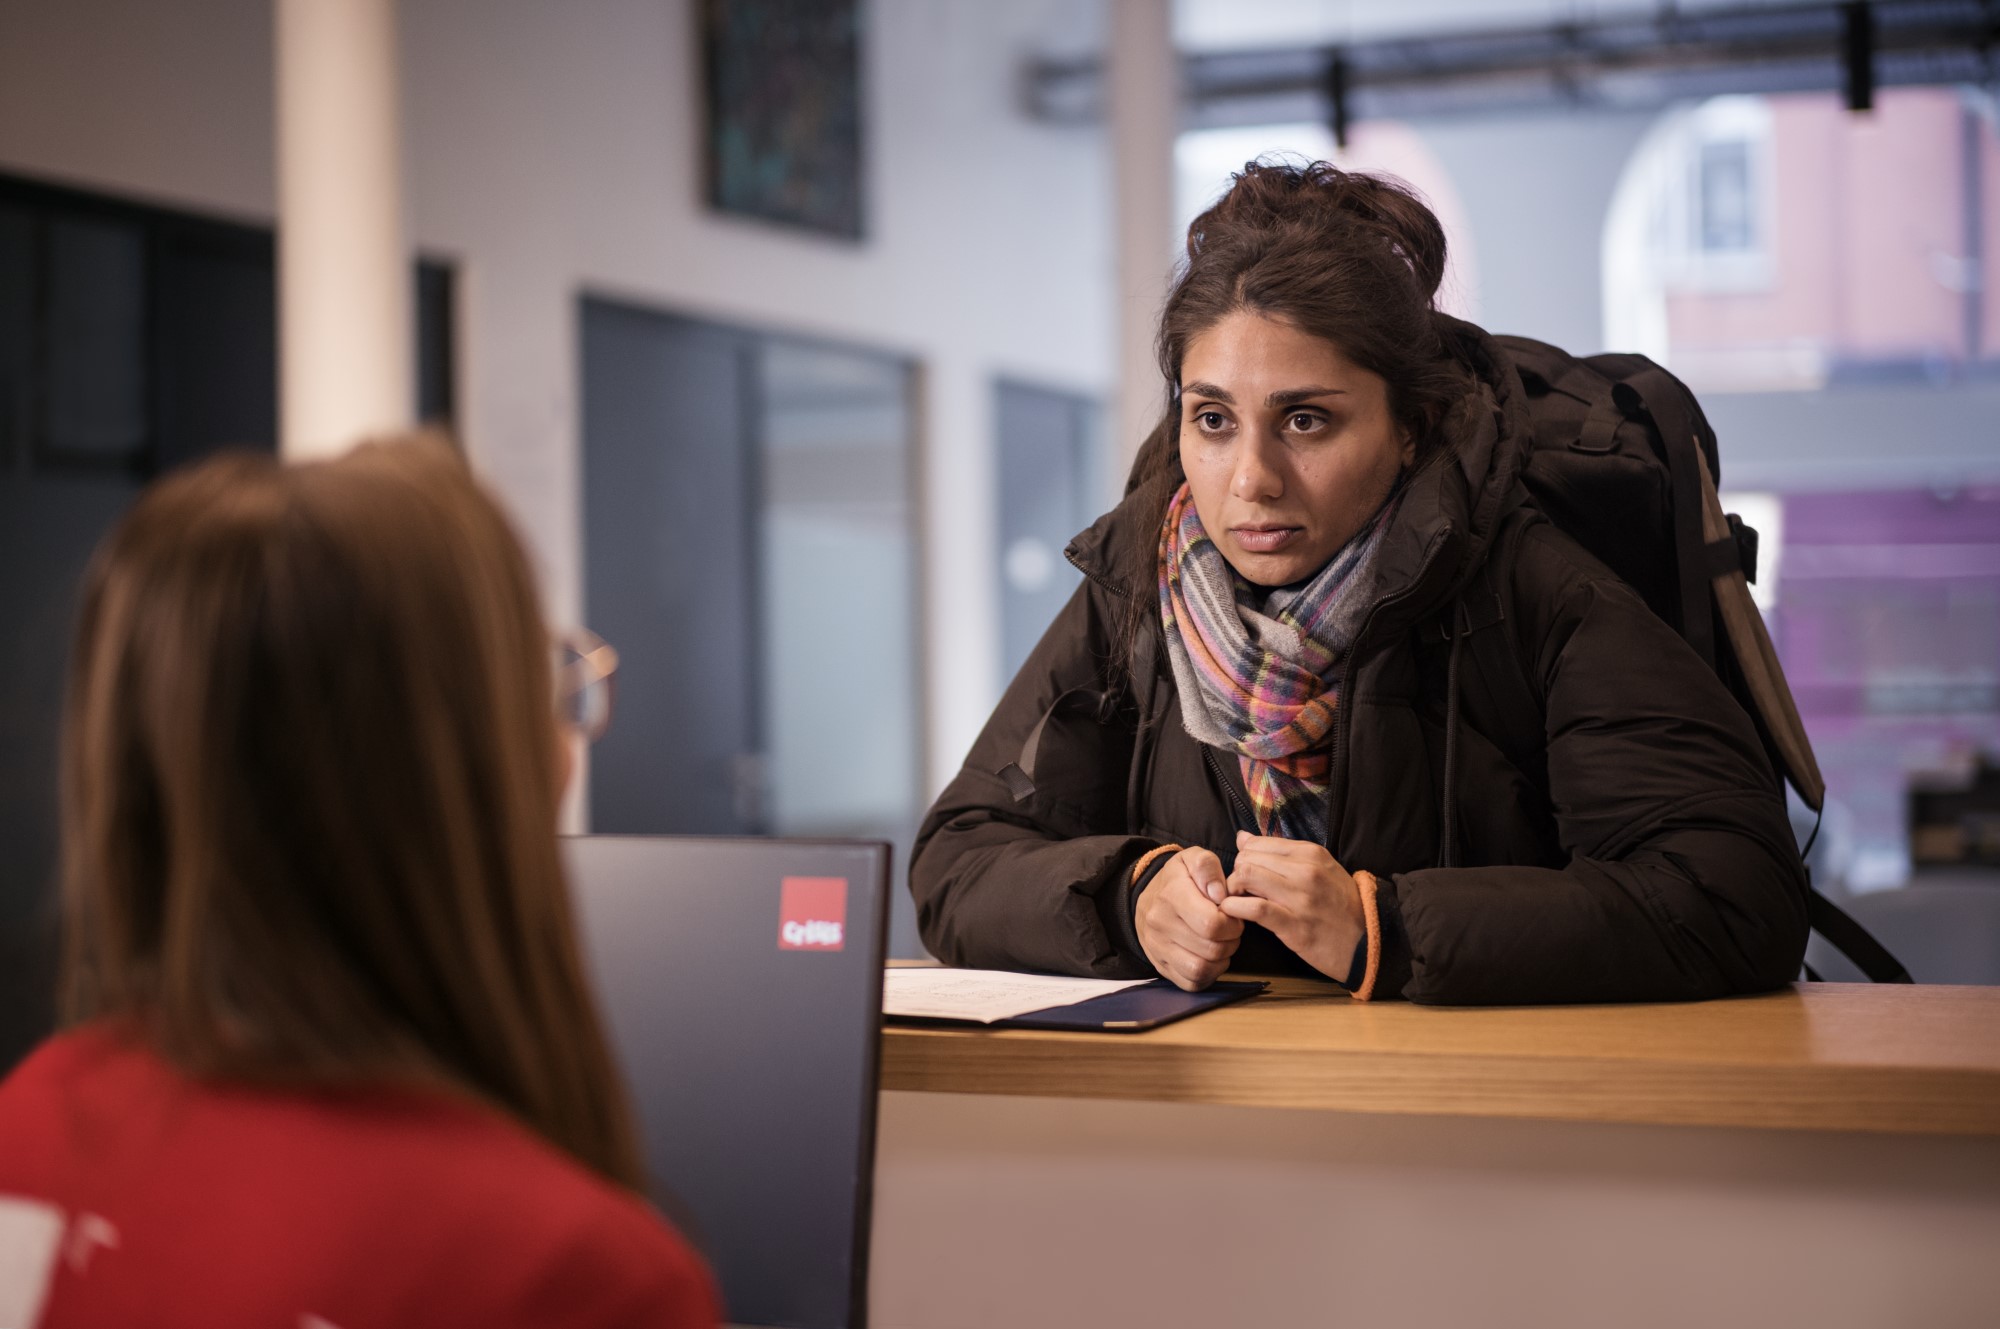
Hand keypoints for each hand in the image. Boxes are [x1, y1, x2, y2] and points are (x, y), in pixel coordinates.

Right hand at [1134, 847, 1242, 990]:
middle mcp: (1160, 924)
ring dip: (1221, 960)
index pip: (1212, 923)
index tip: (1232, 915)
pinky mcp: (1161, 967)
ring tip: (1221, 943)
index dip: (1232, 922)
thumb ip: (1208, 867)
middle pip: (1212, 948)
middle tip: (1230, 930)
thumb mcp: (1192, 859)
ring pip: (1201, 969)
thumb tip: (1220, 895)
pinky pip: (1192, 983)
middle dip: (1231, 941)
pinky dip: (1209, 974)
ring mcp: (1158, 948)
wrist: (1147, 899)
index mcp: (1171, 895)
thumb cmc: (1178, 880)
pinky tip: (1210, 957)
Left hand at [1219, 831, 1364, 984]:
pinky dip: (1235, 908)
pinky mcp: (1294, 925)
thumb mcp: (1321, 869)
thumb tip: (1242, 838)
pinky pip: (1254, 909)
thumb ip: (1282, 853)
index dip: (1243, 859)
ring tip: (1238, 902)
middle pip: (1247, 858)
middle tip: (1240, 891)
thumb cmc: (1341, 906)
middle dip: (1235, 874)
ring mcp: (1300, 897)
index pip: (1257, 843)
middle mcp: (1306, 871)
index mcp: (1311, 853)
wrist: (1369, 942)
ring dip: (1233, 890)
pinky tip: (1234, 913)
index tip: (1246, 875)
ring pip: (1246, 876)